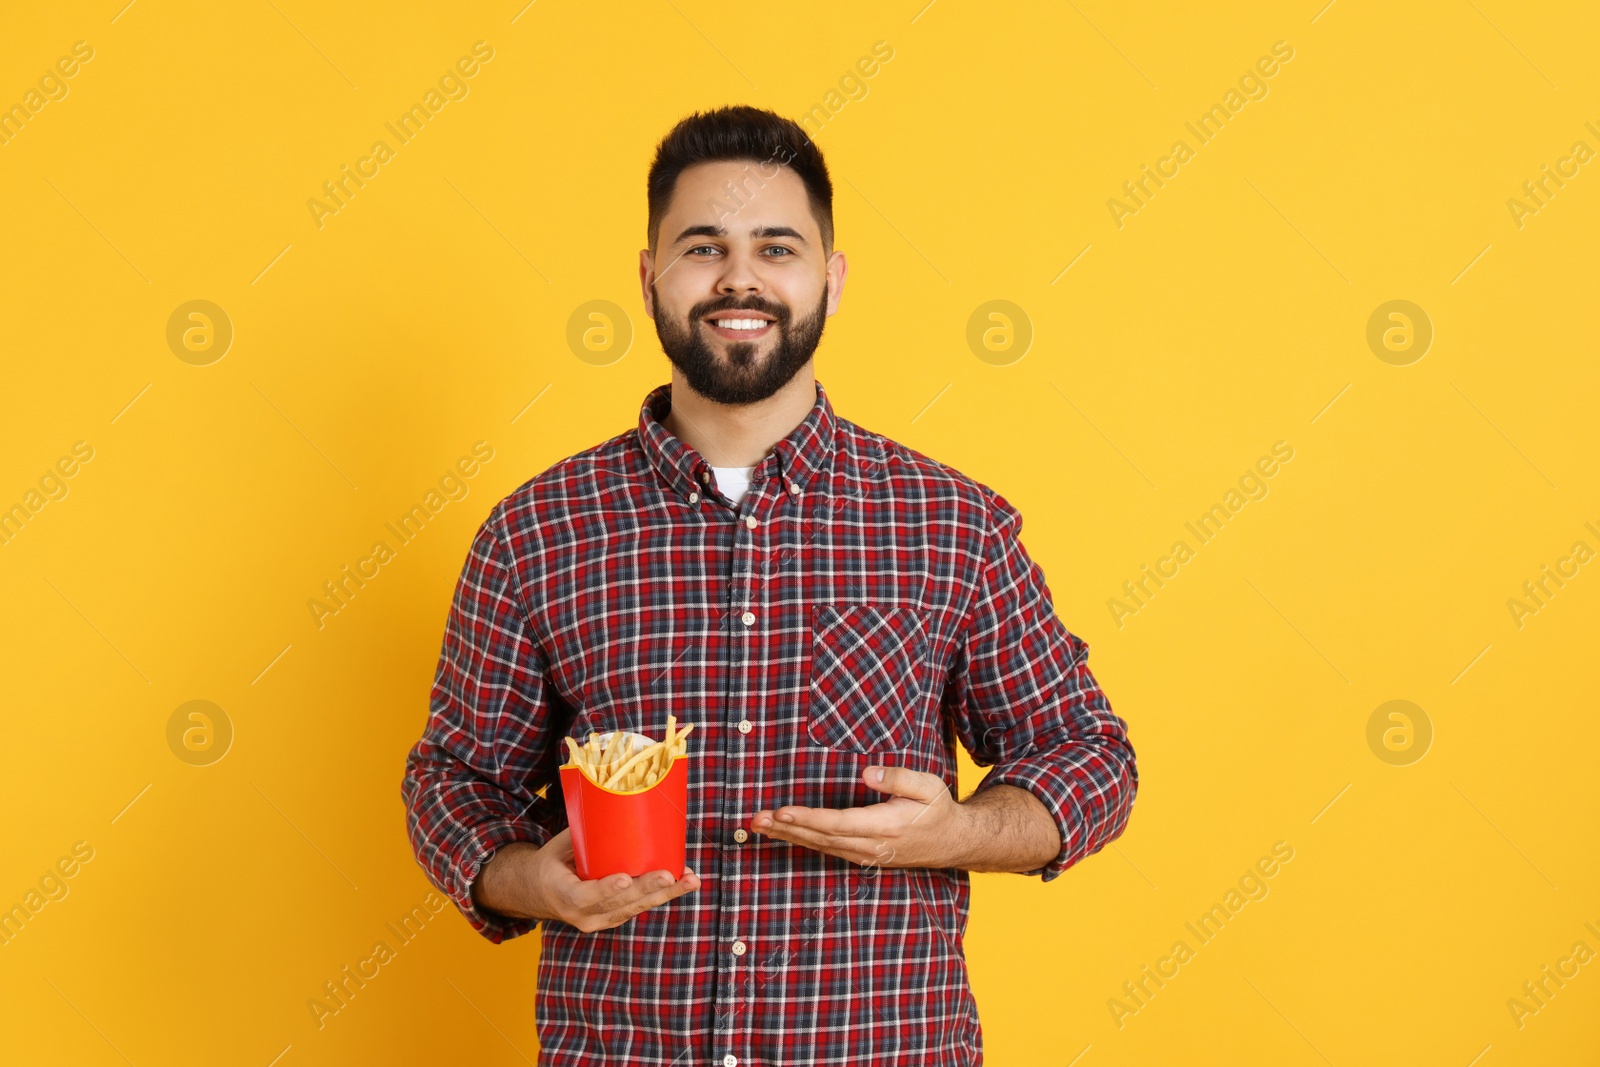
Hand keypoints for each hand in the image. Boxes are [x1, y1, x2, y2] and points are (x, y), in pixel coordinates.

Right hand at [473, 829, 700, 932]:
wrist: (539, 892)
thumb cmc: (552, 861)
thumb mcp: (558, 846)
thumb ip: (585, 833)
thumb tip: (611, 797)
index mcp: (563, 894)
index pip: (585, 895)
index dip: (606, 888)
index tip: (625, 878)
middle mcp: (582, 914)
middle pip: (619, 904)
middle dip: (647, 889)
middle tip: (669, 875)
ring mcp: (599, 920)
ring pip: (635, 908)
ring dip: (666, 894)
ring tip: (690, 880)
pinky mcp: (614, 918)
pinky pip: (639, 907)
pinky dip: (663, 895)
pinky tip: (684, 882)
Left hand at [750, 765, 964, 868]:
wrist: (951, 841)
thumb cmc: (936, 809)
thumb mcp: (927, 787)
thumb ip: (898, 779)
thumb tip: (868, 773)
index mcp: (885, 827)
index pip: (838, 824)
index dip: (808, 819)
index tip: (783, 812)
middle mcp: (871, 845)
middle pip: (821, 838)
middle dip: (786, 828)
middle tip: (756, 820)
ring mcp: (865, 854)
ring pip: (819, 846)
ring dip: (788, 836)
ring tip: (760, 825)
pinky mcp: (861, 855)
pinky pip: (826, 849)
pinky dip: (802, 841)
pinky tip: (784, 833)